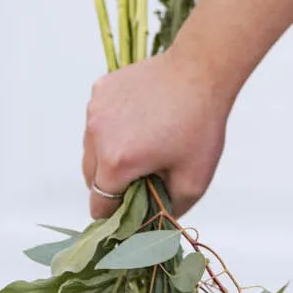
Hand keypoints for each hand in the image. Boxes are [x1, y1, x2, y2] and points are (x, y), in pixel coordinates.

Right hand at [81, 48, 229, 220]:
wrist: (201, 70)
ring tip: (144, 142)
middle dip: (113, 183)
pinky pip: (98, 120)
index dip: (117, 213)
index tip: (135, 205)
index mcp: (116, 163)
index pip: (99, 207)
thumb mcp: (194, 180)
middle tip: (144, 172)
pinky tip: (140, 117)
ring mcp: (95, 110)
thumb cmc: (201, 124)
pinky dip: (112, 126)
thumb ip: (167, 210)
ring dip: (109, 154)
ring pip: (91, 149)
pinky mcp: (99, 90)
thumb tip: (150, 222)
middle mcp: (97, 136)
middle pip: (91, 179)